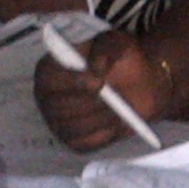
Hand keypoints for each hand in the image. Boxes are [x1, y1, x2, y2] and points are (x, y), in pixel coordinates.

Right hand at [34, 30, 170, 149]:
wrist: (141, 83)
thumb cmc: (121, 60)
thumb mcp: (117, 43)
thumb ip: (106, 48)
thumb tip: (96, 67)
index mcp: (49, 70)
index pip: (48, 79)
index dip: (71, 82)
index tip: (99, 82)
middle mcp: (47, 98)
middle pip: (57, 108)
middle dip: (88, 105)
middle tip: (114, 99)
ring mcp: (58, 122)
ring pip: (71, 128)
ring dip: (99, 120)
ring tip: (119, 110)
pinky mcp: (74, 141)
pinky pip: (83, 144)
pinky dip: (103, 135)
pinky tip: (116, 124)